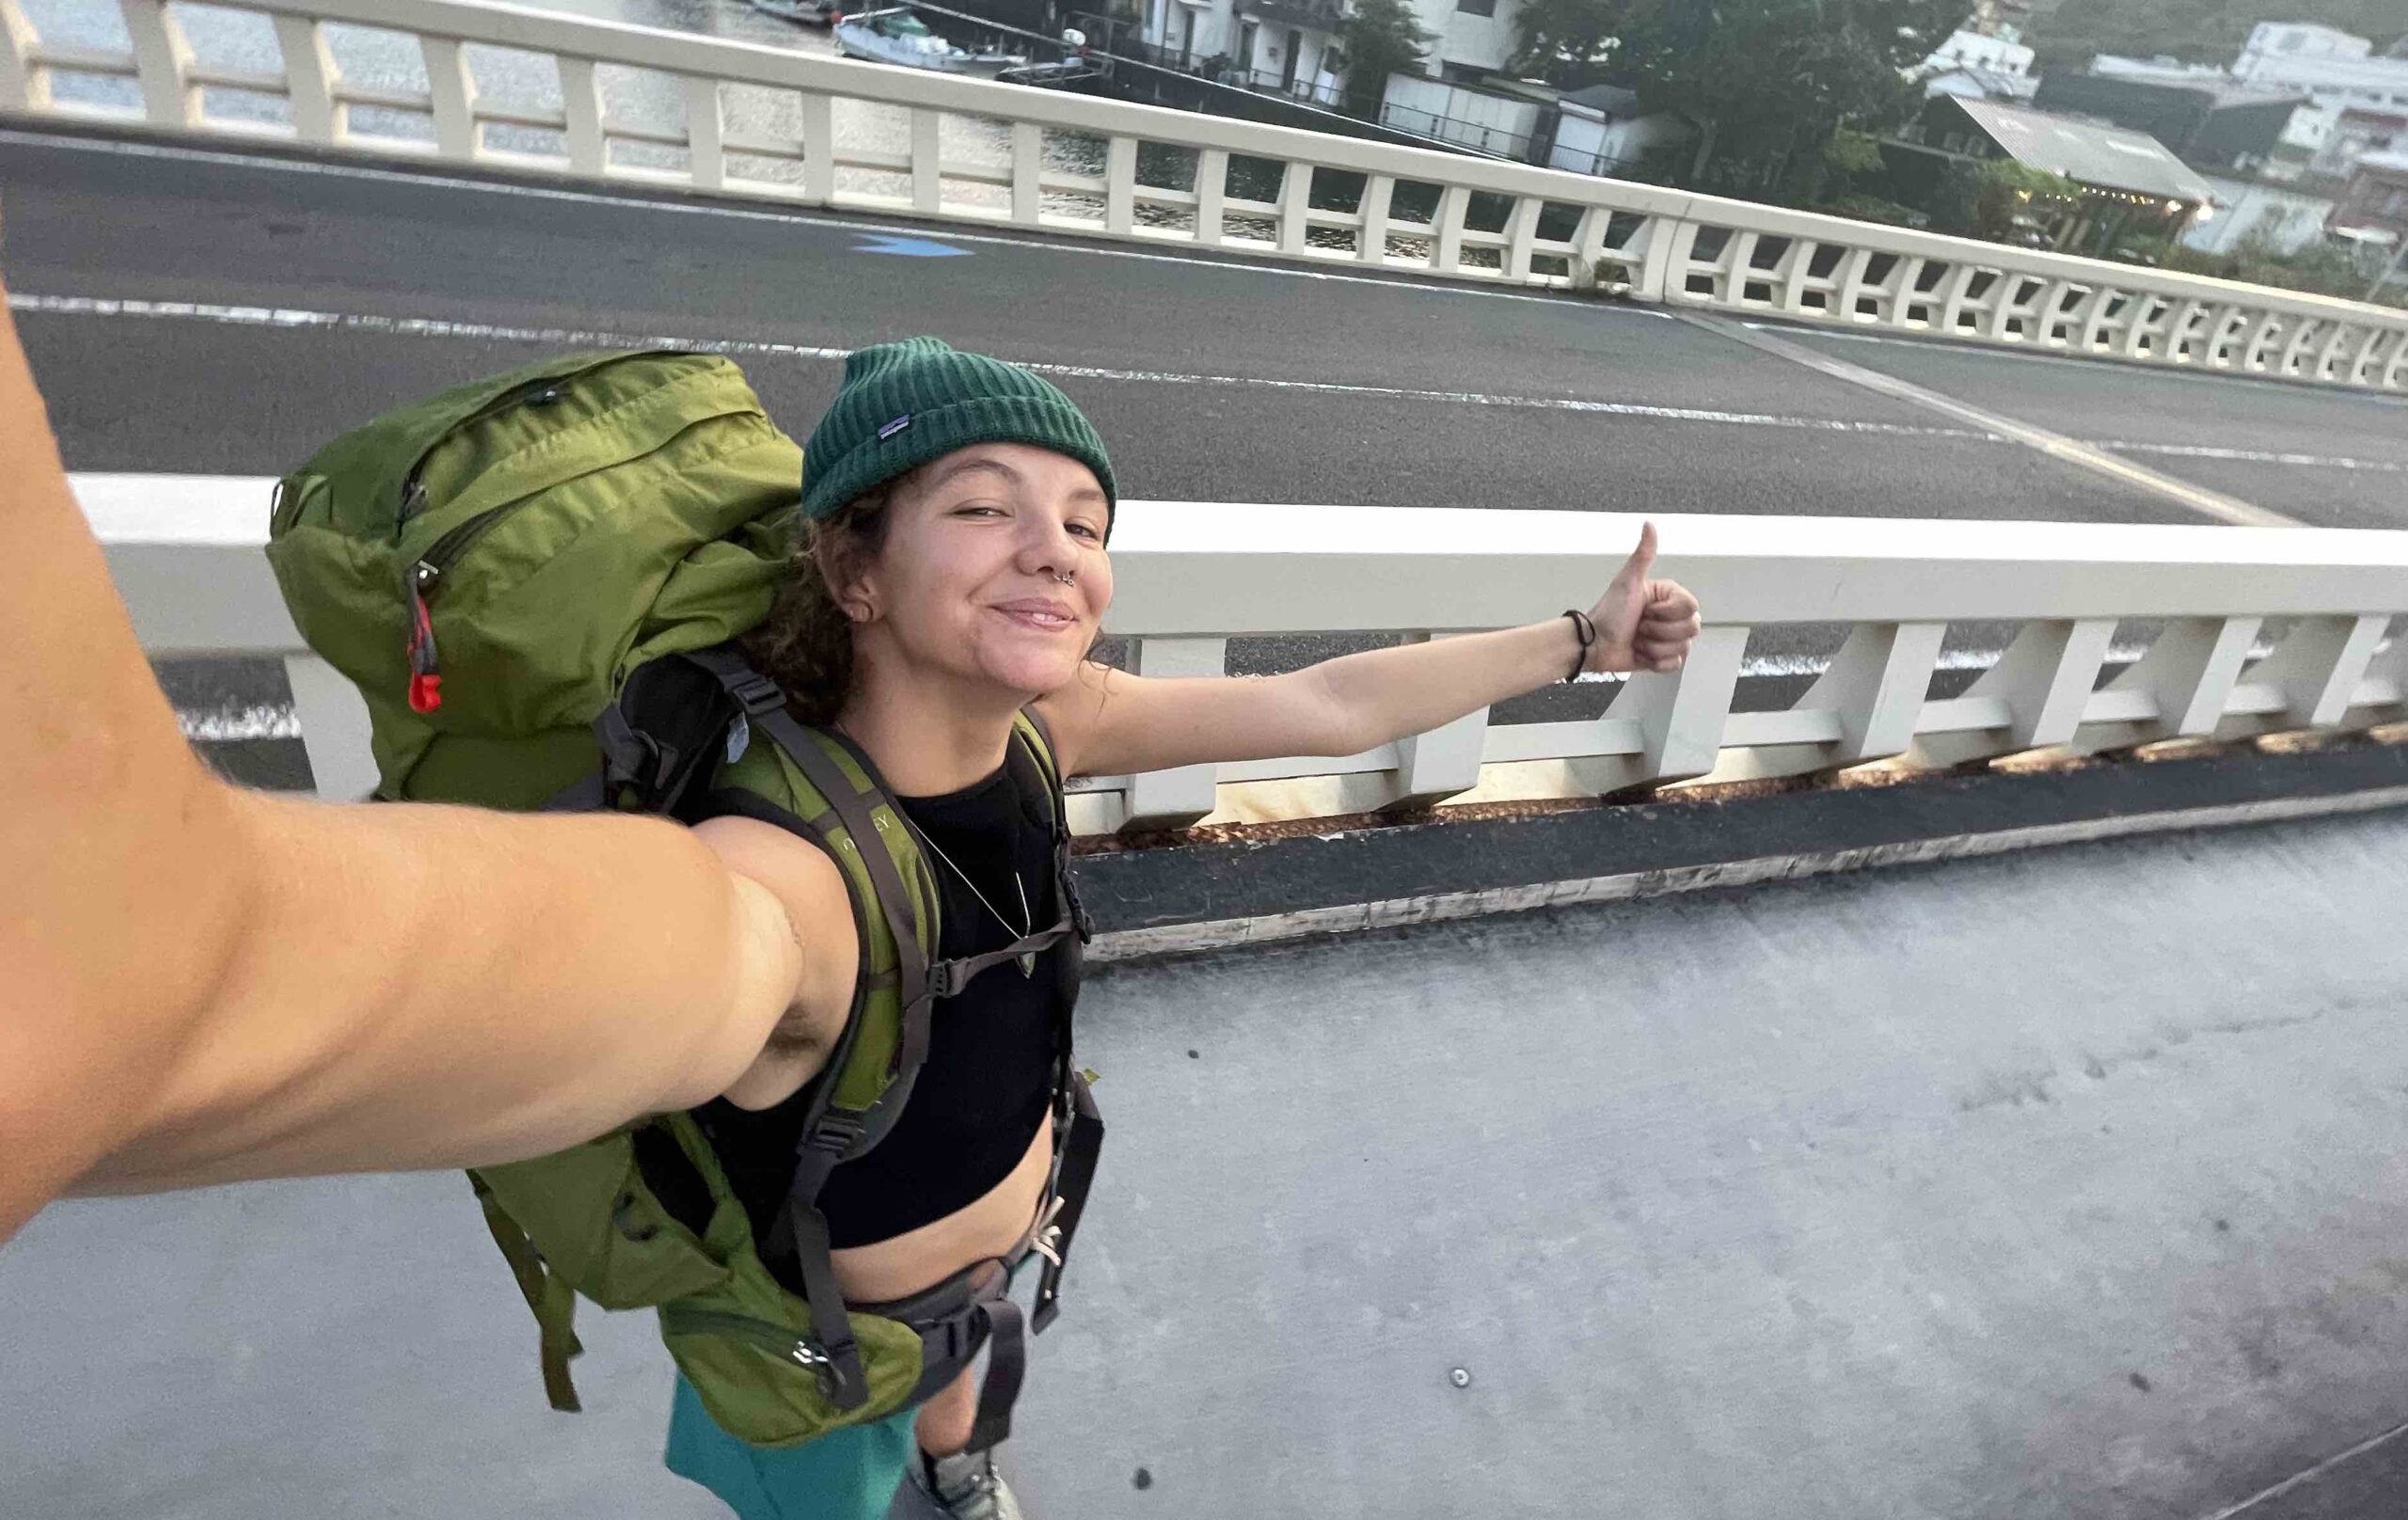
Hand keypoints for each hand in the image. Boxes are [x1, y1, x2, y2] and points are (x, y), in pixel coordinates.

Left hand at [1585, 522, 1701, 674]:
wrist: (1593, 645)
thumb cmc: (1608, 613)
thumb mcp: (1626, 582)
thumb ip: (1643, 555)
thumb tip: (1649, 525)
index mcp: (1667, 597)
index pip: (1691, 607)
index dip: (1668, 613)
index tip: (1646, 610)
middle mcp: (1670, 617)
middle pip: (1691, 628)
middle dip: (1660, 631)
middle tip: (1639, 626)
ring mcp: (1667, 639)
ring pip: (1683, 648)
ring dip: (1655, 647)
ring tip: (1637, 640)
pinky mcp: (1662, 659)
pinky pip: (1675, 665)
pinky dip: (1657, 662)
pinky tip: (1642, 654)